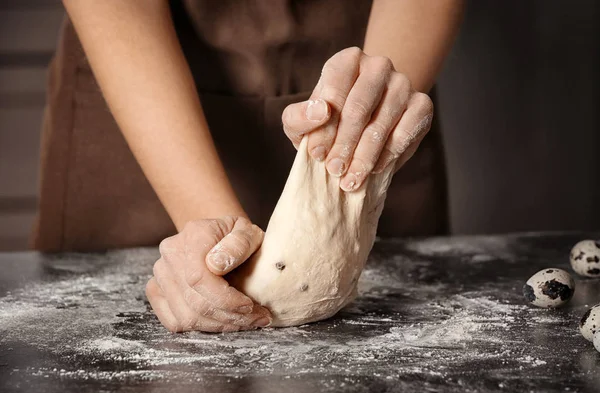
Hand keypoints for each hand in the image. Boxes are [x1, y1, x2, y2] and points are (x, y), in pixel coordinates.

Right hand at [146, 216, 271, 331]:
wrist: (218, 236)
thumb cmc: (237, 236)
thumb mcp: (248, 232)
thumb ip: (239, 243)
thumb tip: (216, 265)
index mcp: (193, 236)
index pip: (199, 278)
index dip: (226, 300)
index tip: (250, 306)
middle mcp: (170, 253)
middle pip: (194, 301)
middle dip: (230, 317)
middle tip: (257, 319)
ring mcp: (160, 273)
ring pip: (185, 316)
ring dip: (219, 326)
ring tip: (244, 322)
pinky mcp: (156, 290)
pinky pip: (174, 321)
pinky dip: (201, 328)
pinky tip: (222, 322)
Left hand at [282, 47, 433, 190]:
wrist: (366, 121)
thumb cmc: (328, 121)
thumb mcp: (302, 121)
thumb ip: (298, 117)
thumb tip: (320, 111)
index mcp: (347, 60)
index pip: (334, 92)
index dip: (324, 128)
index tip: (317, 155)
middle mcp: (378, 65)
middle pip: (360, 107)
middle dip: (345, 144)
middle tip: (335, 171)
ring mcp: (403, 83)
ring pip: (383, 123)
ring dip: (365, 156)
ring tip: (351, 180)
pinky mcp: (422, 104)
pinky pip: (406, 132)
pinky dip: (389, 154)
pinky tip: (374, 170)